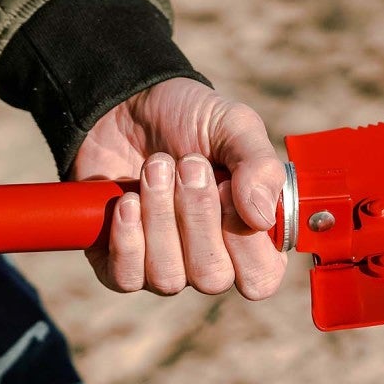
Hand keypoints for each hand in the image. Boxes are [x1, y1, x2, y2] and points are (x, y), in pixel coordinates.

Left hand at [72, 78, 286, 299]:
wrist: (128, 105)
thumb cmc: (191, 120)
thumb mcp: (236, 127)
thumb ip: (260, 166)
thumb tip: (262, 218)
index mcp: (251, 237)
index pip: (260, 277)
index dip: (244, 240)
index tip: (225, 187)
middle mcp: (211, 260)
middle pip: (211, 277)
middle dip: (196, 216)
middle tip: (187, 164)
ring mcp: (165, 265)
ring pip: (167, 277)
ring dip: (159, 217)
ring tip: (155, 168)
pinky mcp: (120, 262)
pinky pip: (125, 277)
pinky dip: (126, 238)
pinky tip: (127, 201)